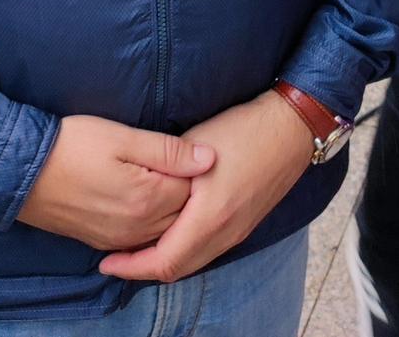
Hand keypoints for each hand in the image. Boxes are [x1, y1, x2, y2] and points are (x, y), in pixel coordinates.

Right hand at [16, 114, 216, 253]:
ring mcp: (118, 238)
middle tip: (185, 164)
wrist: (21, 172)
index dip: (198, 169)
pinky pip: (139, 239)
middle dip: (189, 193)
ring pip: (162, 230)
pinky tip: (148, 204)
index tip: (195, 150)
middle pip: (181, 215)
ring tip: (168, 181)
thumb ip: (169, 151)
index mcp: (148, 199)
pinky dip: (151, 224)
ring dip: (171, 211)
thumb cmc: (73, 146)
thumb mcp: (123, 138)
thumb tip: (210, 158)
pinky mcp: (101, 241)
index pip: (193, 190)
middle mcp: (137, 227)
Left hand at [98, 92, 310, 282]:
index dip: (131, 267)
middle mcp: (226, 233)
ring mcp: (239, 232)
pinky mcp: (246, 224)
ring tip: (138, 248)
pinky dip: (184, 251)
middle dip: (143, 269)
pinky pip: (208, 251)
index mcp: (210, 217)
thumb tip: (138, 190)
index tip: (107, 262)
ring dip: (164, 260)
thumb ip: (166, 173)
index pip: (163, 261)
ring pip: (194, 262)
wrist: (291, 128)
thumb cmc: (242, 131)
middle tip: (116, 258)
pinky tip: (171, 234)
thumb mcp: (194, 147)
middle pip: (178, 269)